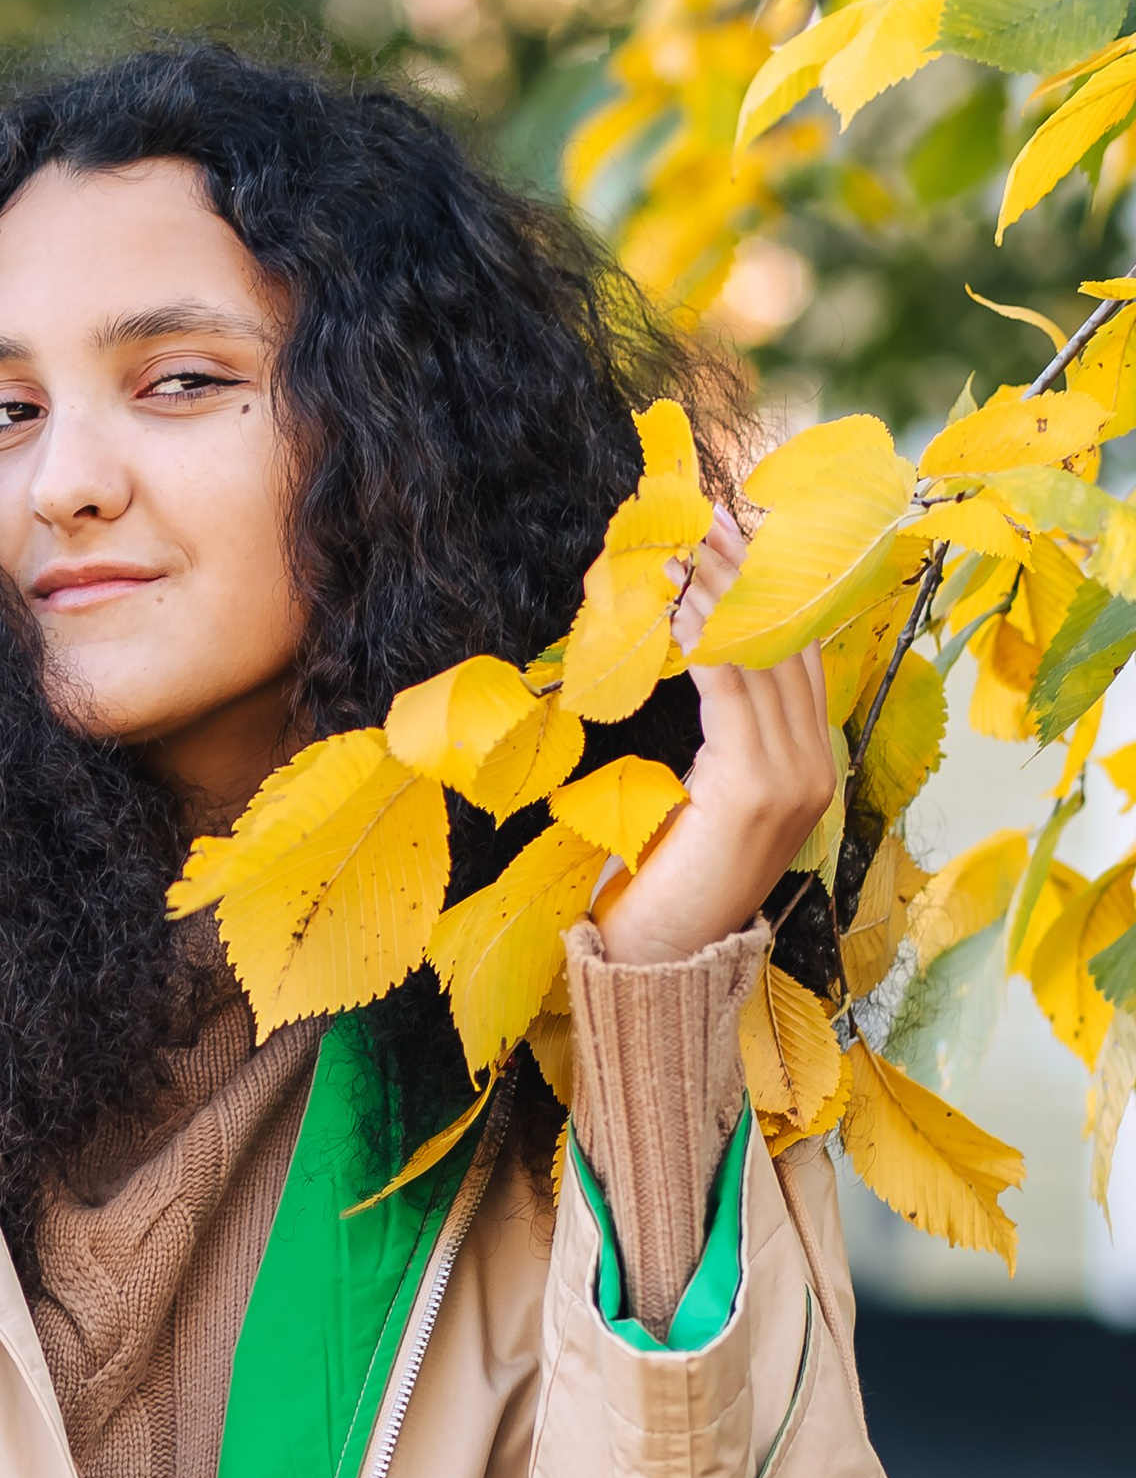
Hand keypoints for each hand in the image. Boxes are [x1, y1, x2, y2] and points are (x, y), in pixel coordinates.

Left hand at [594, 503, 837, 964]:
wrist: (663, 958)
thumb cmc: (667, 882)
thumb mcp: (701, 796)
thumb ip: (721, 740)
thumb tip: (698, 659)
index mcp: (808, 765)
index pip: (797, 656)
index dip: (767, 591)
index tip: (730, 536)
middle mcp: (814, 766)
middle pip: (786, 643)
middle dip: (746, 574)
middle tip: (705, 519)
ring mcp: (795, 777)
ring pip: (760, 658)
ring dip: (718, 594)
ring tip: (681, 547)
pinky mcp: (757, 786)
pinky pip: (731, 687)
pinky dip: (702, 637)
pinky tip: (673, 604)